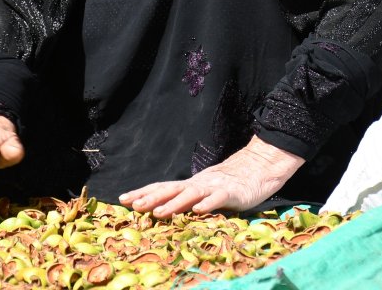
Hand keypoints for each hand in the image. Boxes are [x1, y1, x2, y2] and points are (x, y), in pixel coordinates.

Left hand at [119, 136, 305, 217]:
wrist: (259, 168)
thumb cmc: (230, 183)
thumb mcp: (205, 191)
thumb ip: (188, 198)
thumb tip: (162, 208)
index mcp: (191, 184)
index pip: (162, 187)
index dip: (143, 192)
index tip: (123, 199)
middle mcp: (199, 184)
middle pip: (171, 190)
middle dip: (151, 198)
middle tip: (133, 206)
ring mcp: (214, 187)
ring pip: (191, 195)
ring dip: (174, 204)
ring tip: (158, 213)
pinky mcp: (232, 193)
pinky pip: (218, 199)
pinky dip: (208, 204)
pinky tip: (198, 211)